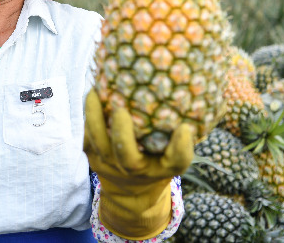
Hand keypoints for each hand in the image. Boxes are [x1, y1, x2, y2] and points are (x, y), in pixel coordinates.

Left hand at [83, 90, 192, 239]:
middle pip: (128, 159)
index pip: (177, 162)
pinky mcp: (92, 156)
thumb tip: (194, 90)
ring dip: (95, 119)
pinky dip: (89, 116)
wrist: (130, 193)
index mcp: (163, 169)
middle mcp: (136, 170)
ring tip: (95, 93)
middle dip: (123, 135)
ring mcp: (111, 165)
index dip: (182, 147)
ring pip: (100, 145)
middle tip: (122, 110)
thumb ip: (181, 133)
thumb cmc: (157, 161)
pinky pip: (89, 136)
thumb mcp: (172, 153)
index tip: (185, 128)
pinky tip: (93, 94)